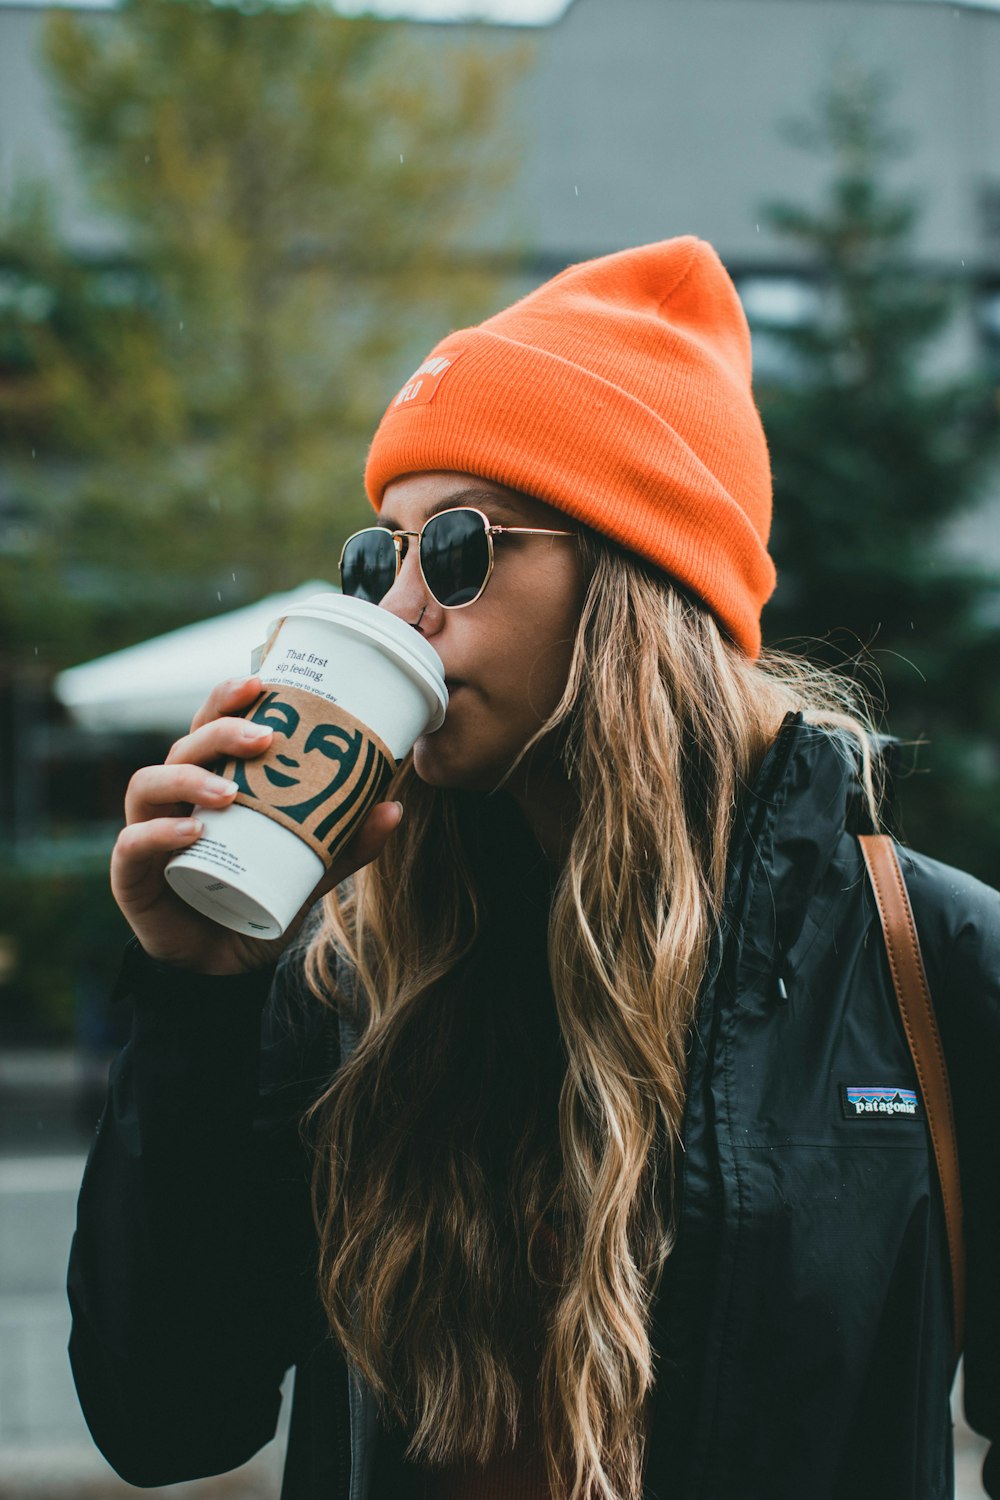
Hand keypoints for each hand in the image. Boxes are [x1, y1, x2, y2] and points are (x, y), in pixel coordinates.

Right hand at [110, 675, 401, 975]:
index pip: (210, 726)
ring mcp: (147, 833)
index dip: (227, 699)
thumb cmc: (259, 901)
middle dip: (221, 731)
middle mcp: (173, 799)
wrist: (224, 968)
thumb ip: (346, 844)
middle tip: (266, 738)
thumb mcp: (310, 871)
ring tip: (229, 792)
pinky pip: (133, 845)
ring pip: (148, 784)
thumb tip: (394, 807)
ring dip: (188, 778)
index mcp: (210, 783)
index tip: (262, 682)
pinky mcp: (131, 877)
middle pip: (184, 746)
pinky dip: (159, 833)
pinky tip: (193, 831)